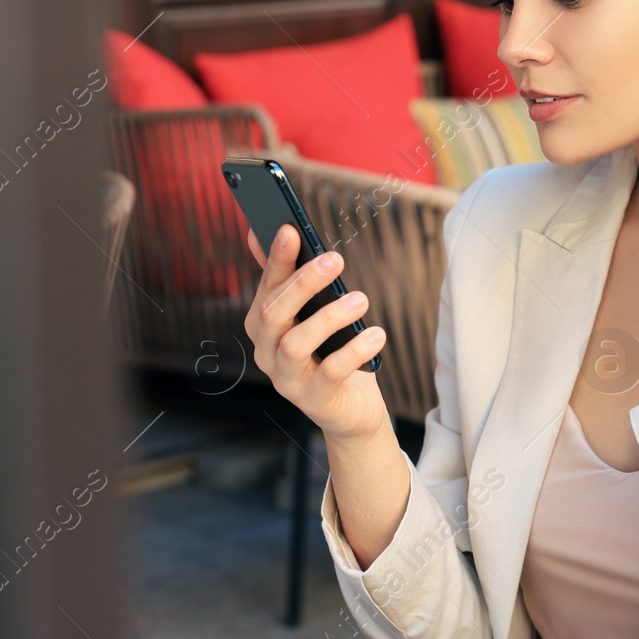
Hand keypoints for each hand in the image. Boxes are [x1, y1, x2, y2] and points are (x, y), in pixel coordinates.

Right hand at [244, 224, 389, 441]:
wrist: (349, 408)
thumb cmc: (330, 352)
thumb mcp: (313, 313)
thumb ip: (292, 277)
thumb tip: (273, 230)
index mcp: (262, 325)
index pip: (267, 286)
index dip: (276, 259)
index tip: (289, 229)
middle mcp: (266, 352)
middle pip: (273, 313)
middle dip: (303, 283)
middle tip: (336, 259)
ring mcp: (286, 379)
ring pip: (296, 344)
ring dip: (328, 317)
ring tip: (361, 299)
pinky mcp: (313, 400)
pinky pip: (330, 372)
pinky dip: (353, 351)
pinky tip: (376, 335)